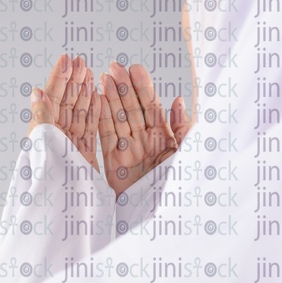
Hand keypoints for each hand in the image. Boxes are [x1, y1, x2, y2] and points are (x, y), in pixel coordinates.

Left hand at [27, 54, 100, 171]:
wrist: (64, 210)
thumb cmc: (53, 180)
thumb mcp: (45, 145)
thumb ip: (42, 118)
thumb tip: (36, 91)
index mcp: (45, 132)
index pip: (53, 98)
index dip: (59, 78)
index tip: (67, 58)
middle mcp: (57, 136)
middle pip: (67, 102)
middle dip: (74, 81)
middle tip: (81, 61)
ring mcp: (71, 144)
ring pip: (79, 113)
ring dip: (84, 93)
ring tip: (90, 74)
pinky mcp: (83, 155)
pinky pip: (89, 128)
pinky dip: (94, 113)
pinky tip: (97, 99)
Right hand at [99, 61, 190, 197]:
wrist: (159, 216)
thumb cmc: (177, 187)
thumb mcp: (185, 154)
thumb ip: (182, 128)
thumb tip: (179, 100)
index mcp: (163, 137)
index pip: (151, 107)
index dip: (143, 87)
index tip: (135, 68)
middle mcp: (144, 140)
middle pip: (131, 108)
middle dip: (123, 87)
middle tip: (115, 66)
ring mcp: (127, 150)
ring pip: (117, 118)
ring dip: (110, 98)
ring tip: (104, 77)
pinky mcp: (113, 162)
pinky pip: (105, 136)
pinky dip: (101, 118)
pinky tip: (97, 100)